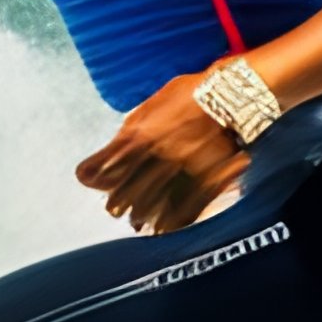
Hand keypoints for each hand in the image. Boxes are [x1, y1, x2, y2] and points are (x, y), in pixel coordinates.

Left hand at [76, 70, 248, 236]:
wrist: (233, 93)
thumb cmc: (190, 93)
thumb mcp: (154, 104)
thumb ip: (132, 127)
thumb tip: (113, 147)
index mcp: (143, 133)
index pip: (109, 162)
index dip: (95, 175)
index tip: (88, 181)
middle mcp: (159, 153)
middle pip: (130, 187)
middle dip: (119, 202)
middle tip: (114, 210)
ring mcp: (183, 168)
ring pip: (155, 201)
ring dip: (144, 214)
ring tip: (138, 223)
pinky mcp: (206, 177)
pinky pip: (186, 206)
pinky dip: (174, 220)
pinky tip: (165, 227)